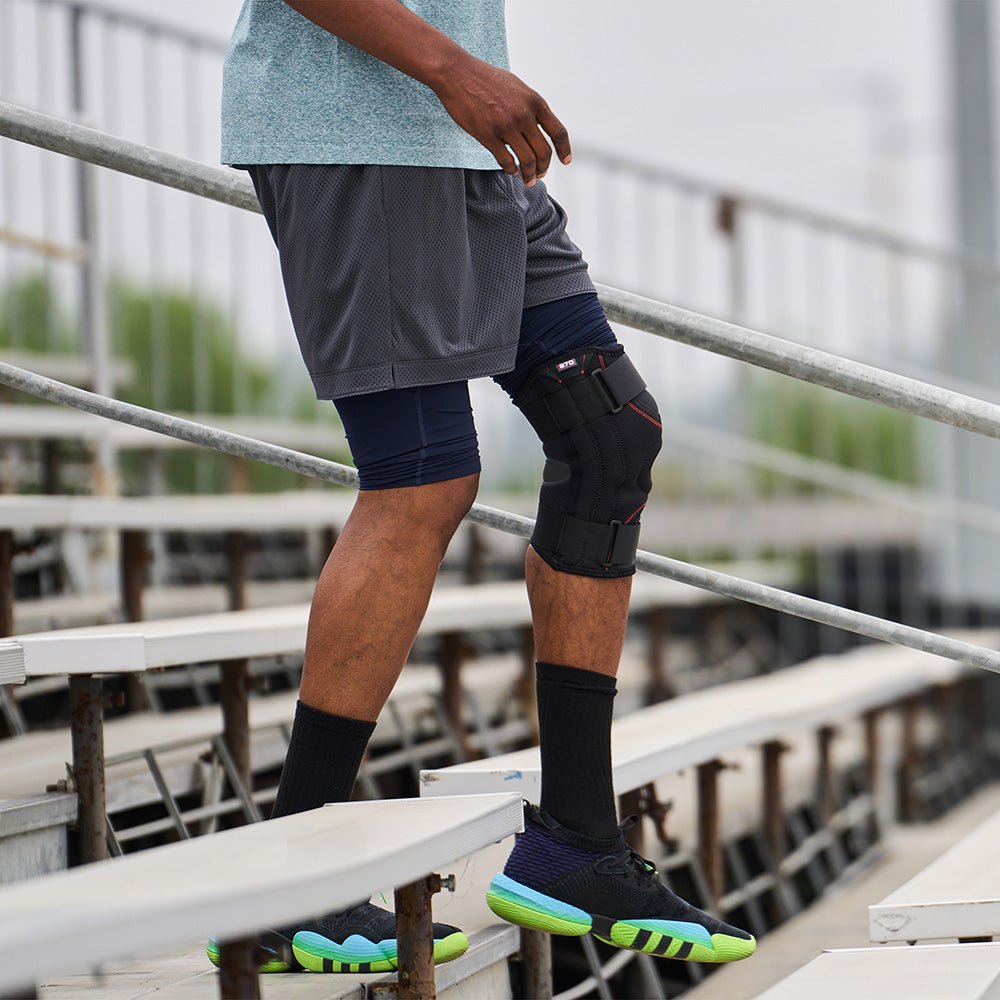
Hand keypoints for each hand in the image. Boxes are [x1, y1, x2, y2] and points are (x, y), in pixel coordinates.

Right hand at [434, 58, 570, 185]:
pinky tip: (511, 170)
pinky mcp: (489, 136)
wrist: (457, 73)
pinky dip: (511, 170)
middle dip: (544, 167)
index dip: (564, 149)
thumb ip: (530, 106)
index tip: (565, 161)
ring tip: (528, 180)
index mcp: (534, 101)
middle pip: (544, 152)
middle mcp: (524, 115)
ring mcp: (506, 127)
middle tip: (540, 173)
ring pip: (527, 161)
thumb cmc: (485, 78)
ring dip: (530, 175)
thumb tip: (539, 126)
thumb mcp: (517, 86)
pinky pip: (506, 162)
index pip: (558, 132)